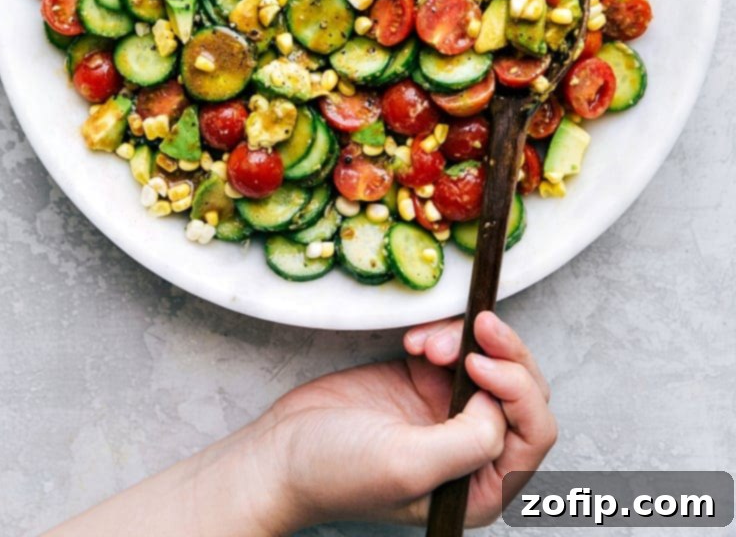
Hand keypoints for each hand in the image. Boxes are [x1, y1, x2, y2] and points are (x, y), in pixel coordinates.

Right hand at [260, 309, 556, 529]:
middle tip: (477, 326)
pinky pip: (458, 348)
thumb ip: (468, 442)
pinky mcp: (426, 383)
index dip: (517, 390)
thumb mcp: (408, 465)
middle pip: (522, 391)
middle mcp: (474, 453)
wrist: (281, 452)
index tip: (477, 364)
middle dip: (503, 354)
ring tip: (428, 343)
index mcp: (481, 488)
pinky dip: (443, 335)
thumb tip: (500, 407)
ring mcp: (450, 415)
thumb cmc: (336, 474)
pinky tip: (415, 341)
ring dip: (467, 341)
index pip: (534, 433)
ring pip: (494, 363)